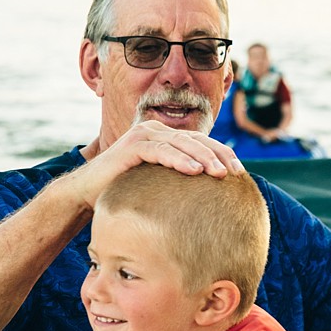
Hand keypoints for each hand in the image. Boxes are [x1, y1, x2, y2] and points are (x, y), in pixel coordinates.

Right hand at [64, 121, 242, 210]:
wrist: (89, 193)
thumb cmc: (127, 192)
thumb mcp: (160, 185)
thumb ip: (180, 182)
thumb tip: (213, 198)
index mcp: (167, 138)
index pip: (202, 143)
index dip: (223, 155)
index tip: (240, 173)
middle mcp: (157, 131)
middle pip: (197, 140)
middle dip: (219, 155)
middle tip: (236, 173)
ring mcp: (144, 135)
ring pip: (182, 143)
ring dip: (203, 158)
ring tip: (220, 173)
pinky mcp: (132, 145)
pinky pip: (160, 150)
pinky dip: (178, 159)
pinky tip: (193, 171)